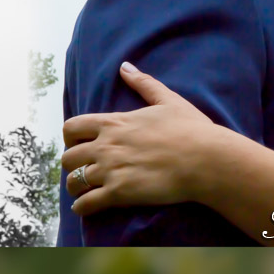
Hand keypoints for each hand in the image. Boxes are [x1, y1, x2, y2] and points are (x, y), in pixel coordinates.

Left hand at [61, 62, 223, 216]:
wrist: (206, 159)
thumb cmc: (190, 129)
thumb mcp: (167, 99)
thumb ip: (143, 82)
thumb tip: (125, 66)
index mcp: (113, 123)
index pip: (71, 127)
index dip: (71, 138)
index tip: (80, 145)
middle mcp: (105, 145)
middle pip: (67, 157)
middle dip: (72, 165)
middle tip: (82, 171)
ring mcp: (110, 170)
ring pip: (73, 181)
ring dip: (75, 187)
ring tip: (82, 192)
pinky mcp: (119, 193)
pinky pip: (86, 203)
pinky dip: (82, 207)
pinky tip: (86, 208)